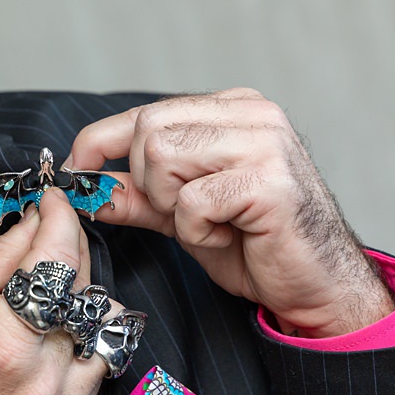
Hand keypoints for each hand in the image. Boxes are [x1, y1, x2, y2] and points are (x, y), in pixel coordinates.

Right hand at [0, 189, 117, 394]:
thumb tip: (35, 220)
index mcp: (5, 348)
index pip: (57, 263)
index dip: (60, 220)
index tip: (55, 200)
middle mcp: (44, 381)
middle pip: (83, 289)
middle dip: (68, 249)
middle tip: (47, 230)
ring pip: (101, 322)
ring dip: (80, 294)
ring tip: (45, 287)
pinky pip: (100, 358)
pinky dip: (82, 332)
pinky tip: (51, 325)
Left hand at [66, 89, 393, 338]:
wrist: (317, 286)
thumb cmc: (256, 246)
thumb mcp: (183, 215)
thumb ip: (137, 194)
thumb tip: (85, 186)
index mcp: (232, 109)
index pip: (146, 112)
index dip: (101, 140)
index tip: (76, 169)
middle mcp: (252, 113)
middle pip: (148, 130)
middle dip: (148, 183)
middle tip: (182, 214)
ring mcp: (265, 141)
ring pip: (162, 157)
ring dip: (173, 206)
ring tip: (211, 223)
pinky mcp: (269, 180)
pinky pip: (192, 201)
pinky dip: (197, 230)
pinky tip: (231, 235)